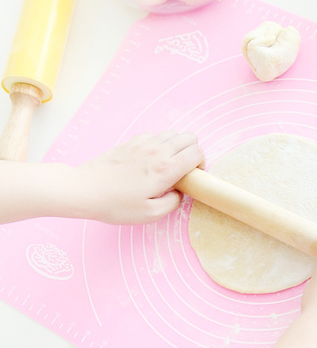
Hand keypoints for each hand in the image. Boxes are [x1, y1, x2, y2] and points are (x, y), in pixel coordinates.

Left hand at [75, 130, 203, 223]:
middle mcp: (157, 151)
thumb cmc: (116, 205)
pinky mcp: (131, 142)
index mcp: (166, 170)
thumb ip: (172, 204)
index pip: (197, 152)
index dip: (201, 163)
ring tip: (169, 163)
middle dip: (193, 151)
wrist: (84, 190)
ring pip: (173, 133)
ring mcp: (143, 144)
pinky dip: (160, 143)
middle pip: (189, 137)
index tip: (194, 176)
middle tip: (185, 169)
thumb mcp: (150, 215)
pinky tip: (151, 158)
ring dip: (178, 145)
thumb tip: (179, 194)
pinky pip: (155, 134)